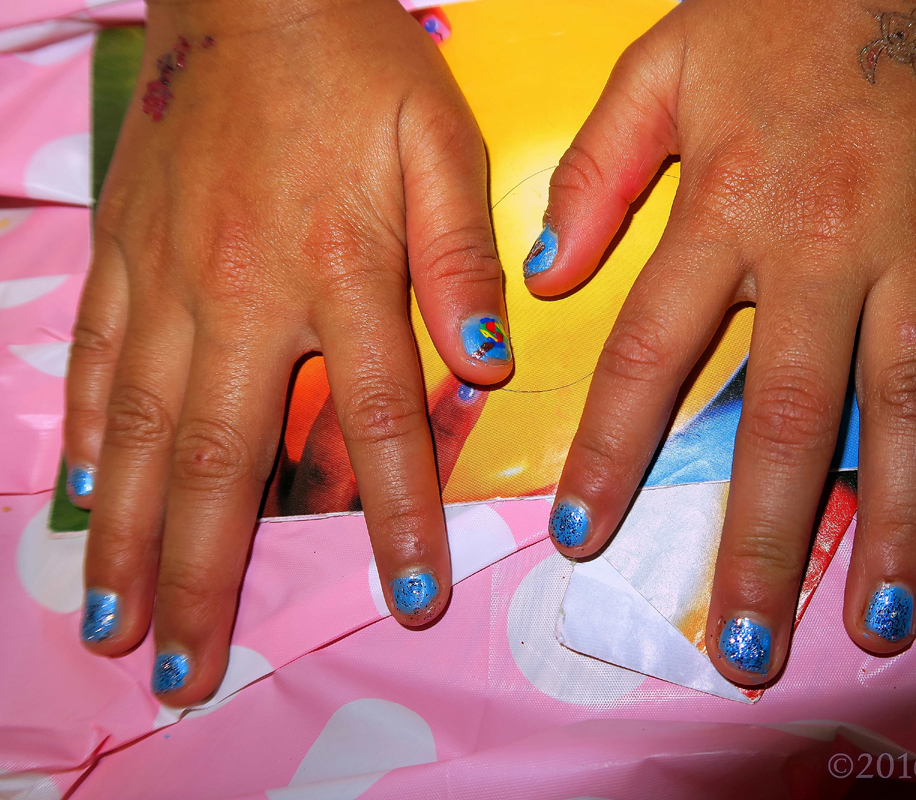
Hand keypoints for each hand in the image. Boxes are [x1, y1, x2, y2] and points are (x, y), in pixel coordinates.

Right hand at [66, 0, 511, 705]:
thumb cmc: (358, 65)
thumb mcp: (443, 141)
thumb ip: (462, 256)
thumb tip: (485, 361)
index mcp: (337, 270)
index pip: (373, 424)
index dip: (397, 520)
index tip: (409, 601)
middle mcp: (240, 294)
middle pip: (222, 460)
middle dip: (208, 576)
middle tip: (188, 671)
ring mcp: (166, 280)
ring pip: (139, 432)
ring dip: (128, 537)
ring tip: (116, 624)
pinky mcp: (123, 258)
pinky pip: (97, 364)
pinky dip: (87, 442)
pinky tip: (80, 503)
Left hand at [528, 0, 915, 683]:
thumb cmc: (778, 9)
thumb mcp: (658, 67)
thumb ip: (595, 172)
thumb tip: (543, 277)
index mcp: (727, 207)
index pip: (650, 353)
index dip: (609, 452)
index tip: (580, 541)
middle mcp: (828, 240)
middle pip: (791, 414)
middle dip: (766, 539)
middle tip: (746, 645)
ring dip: (905, 516)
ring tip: (885, 618)